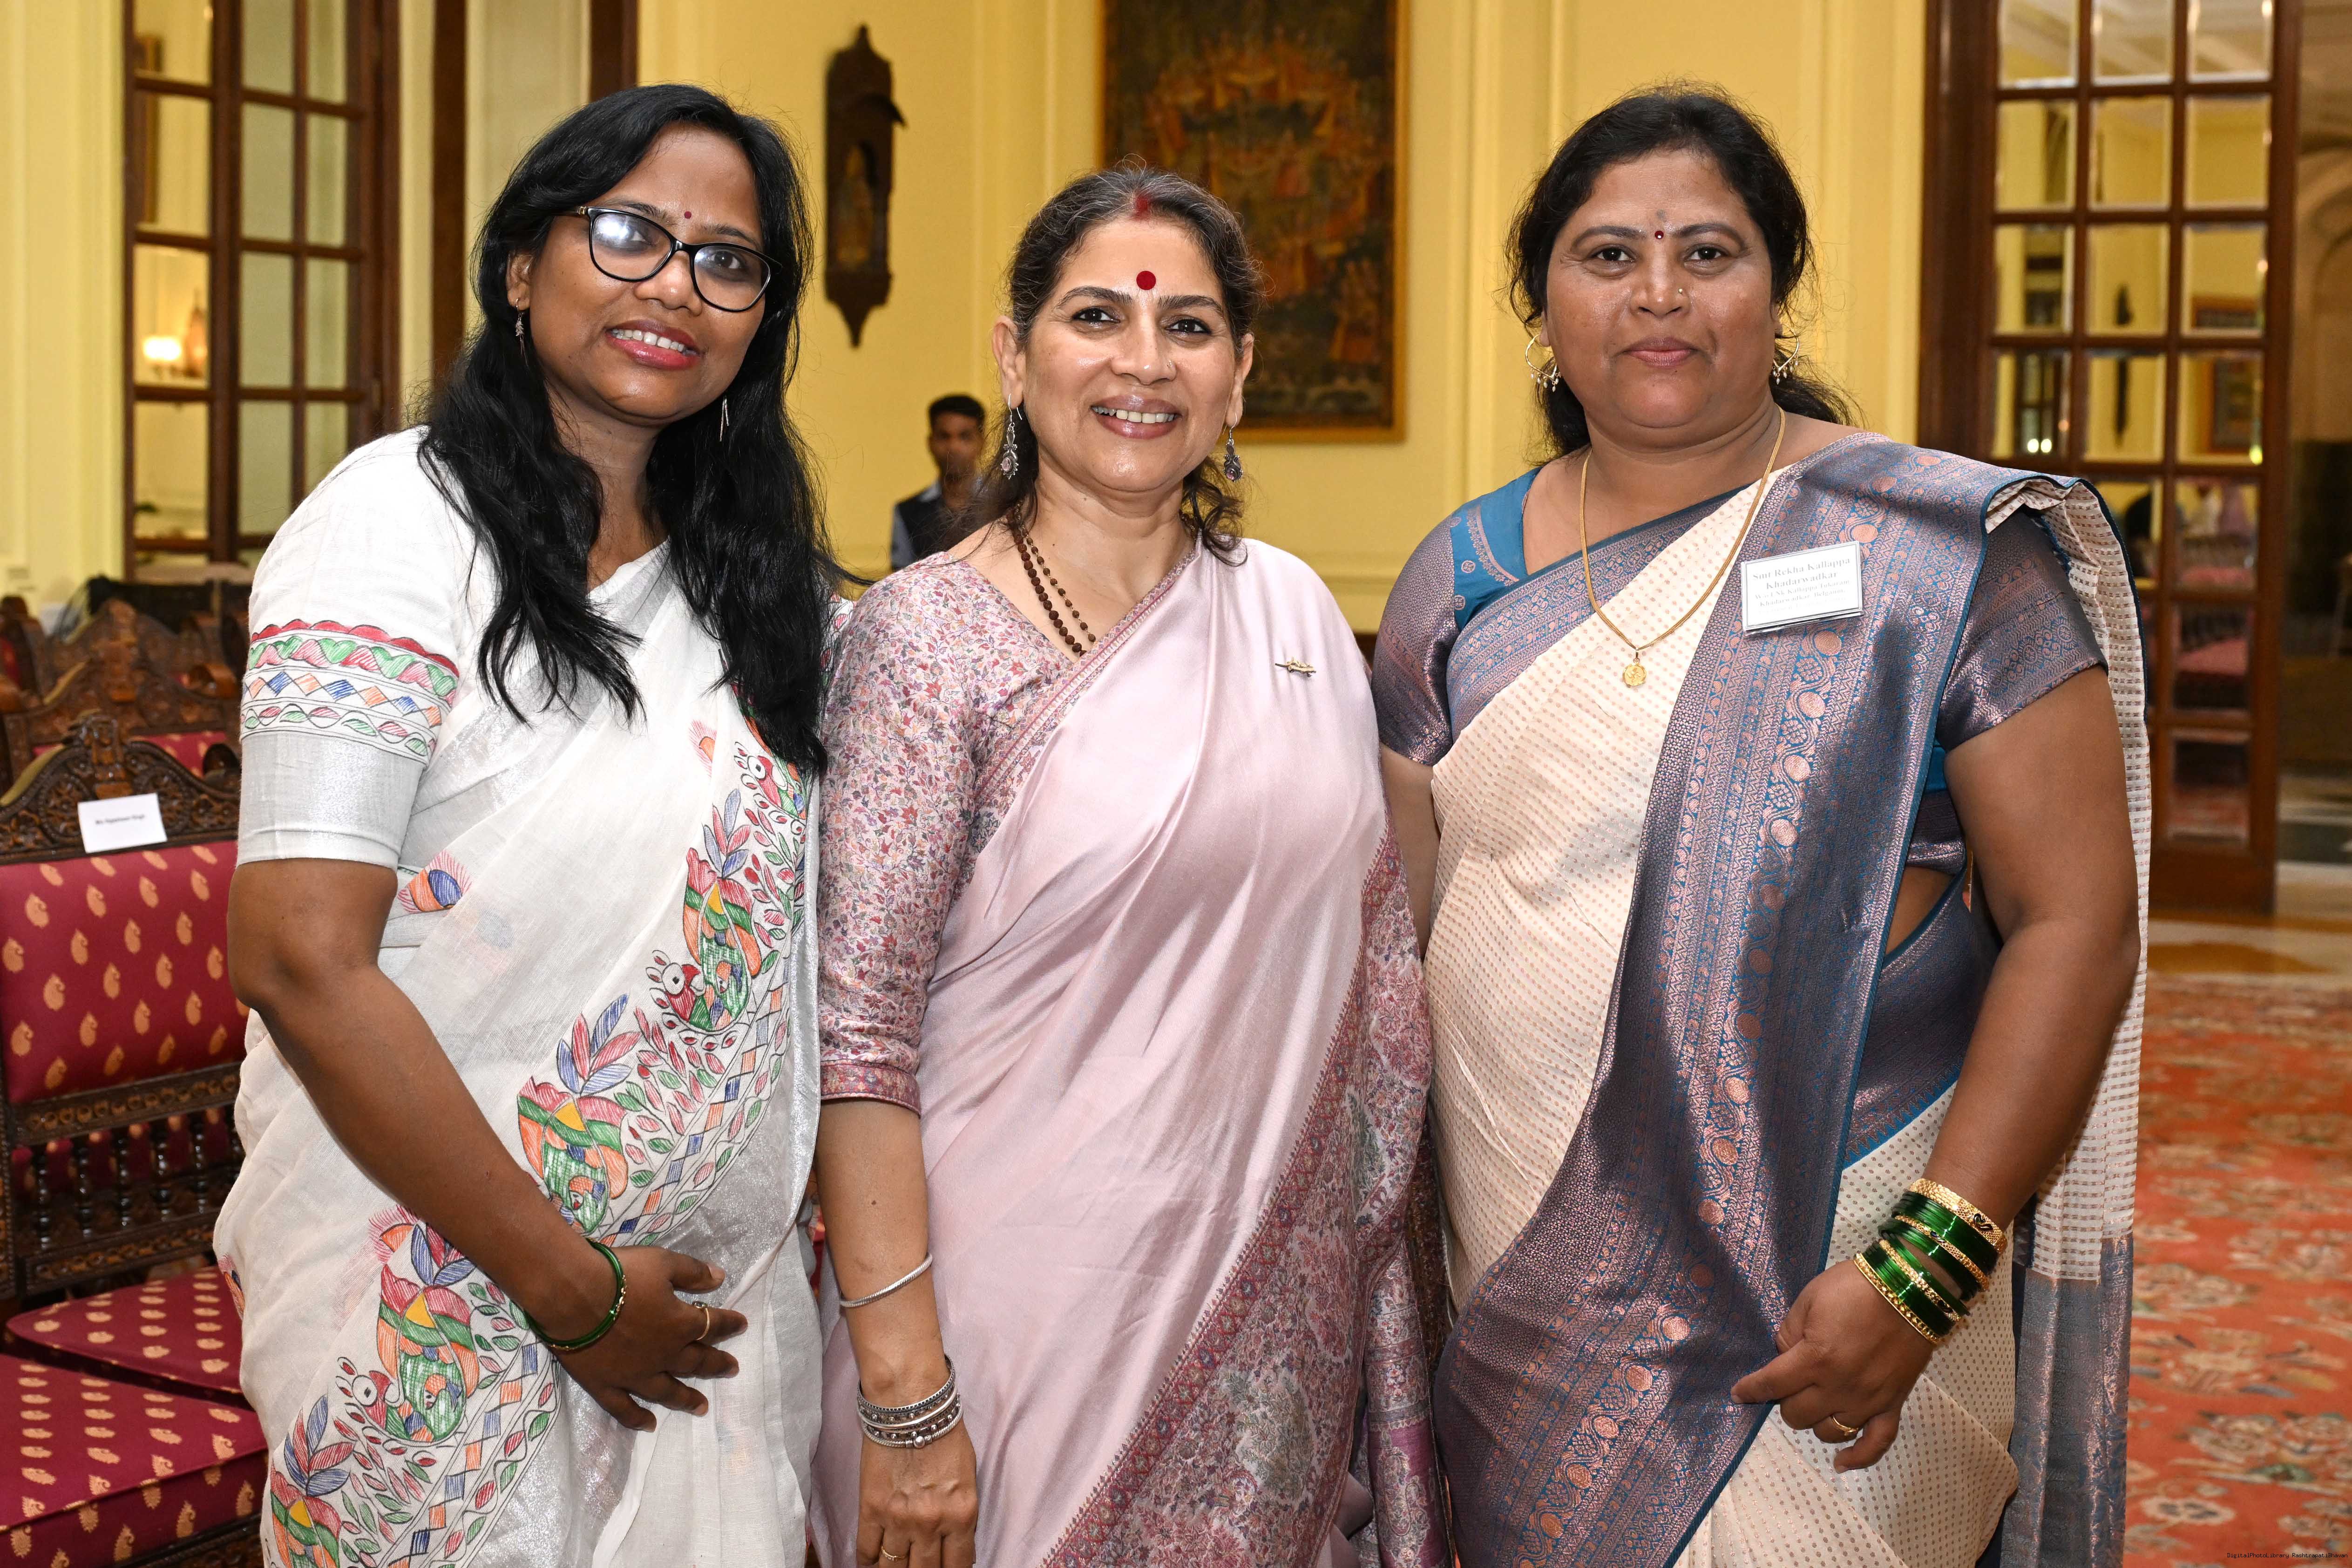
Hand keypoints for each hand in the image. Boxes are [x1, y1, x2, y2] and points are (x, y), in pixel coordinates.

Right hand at [537, 1246, 746, 1430]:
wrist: (573, 1295)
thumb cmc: (621, 1275)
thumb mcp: (664, 1262)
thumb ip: (692, 1273)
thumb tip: (720, 1278)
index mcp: (679, 1325)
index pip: (712, 1324)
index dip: (729, 1324)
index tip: (742, 1325)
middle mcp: (663, 1355)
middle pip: (696, 1362)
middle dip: (716, 1364)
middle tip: (732, 1369)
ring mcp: (634, 1375)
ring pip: (666, 1391)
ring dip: (686, 1399)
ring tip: (702, 1407)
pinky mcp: (605, 1385)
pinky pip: (624, 1408)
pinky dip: (637, 1418)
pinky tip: (649, 1426)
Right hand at [858, 1422, 977, 1567]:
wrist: (911, 1407)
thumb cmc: (944, 1435)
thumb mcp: (968, 1479)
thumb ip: (961, 1515)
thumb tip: (954, 1542)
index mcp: (961, 1516)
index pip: (958, 1565)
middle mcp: (930, 1524)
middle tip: (920, 1566)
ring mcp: (898, 1520)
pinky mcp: (871, 1510)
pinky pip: (867, 1550)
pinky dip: (869, 1563)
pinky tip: (872, 1564)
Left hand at [1730, 1259, 1936, 1470]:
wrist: (1910, 1290)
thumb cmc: (1854, 1288)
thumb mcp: (1809, 1298)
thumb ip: (1790, 1331)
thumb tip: (1783, 1354)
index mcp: (1815, 1359)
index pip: (1772, 1384)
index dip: (1751, 1389)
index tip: (1739, 1393)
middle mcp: (1839, 1387)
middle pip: (1797, 1415)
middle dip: (1786, 1400)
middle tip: (1791, 1382)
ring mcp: (1867, 1401)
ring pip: (1828, 1432)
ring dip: (1815, 1420)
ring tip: (1814, 1402)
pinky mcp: (1893, 1405)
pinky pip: (1876, 1443)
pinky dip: (1858, 1457)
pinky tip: (1840, 1462)